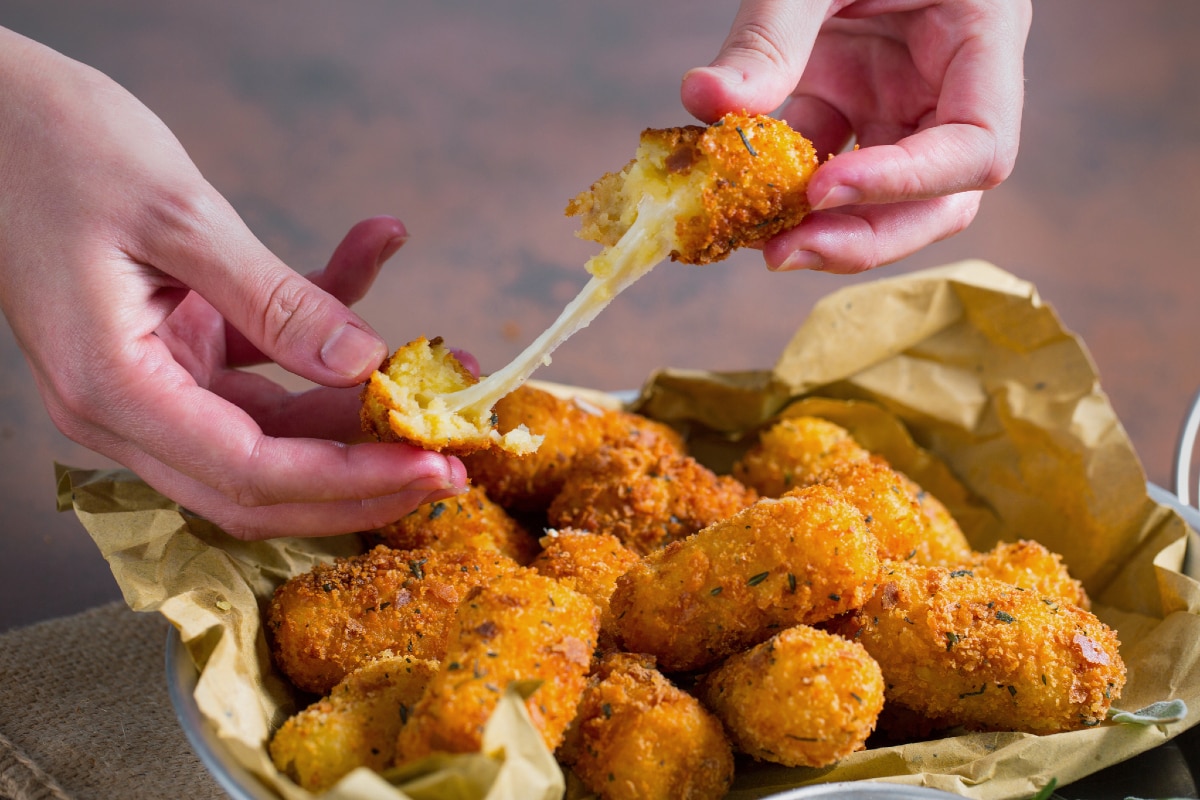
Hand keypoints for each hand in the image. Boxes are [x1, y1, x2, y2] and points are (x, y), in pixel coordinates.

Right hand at [0, 28, 466, 539]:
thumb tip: (361, 362)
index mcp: (114, 389)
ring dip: (357, 407)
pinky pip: (264, 358)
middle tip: (451, 463)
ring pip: (274, 430)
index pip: (249, 473)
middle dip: (363, 477)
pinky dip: (321, 320)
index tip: (431, 466)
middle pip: (264, 482)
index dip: (348, 481)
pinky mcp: (176, 346)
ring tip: (440, 364)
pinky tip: (375, 248)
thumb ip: (274, 299)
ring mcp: (153, 380)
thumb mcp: (179, 216)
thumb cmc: (53, 147)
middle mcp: (129, 406)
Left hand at [682, 0, 1031, 273]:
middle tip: (783, 253)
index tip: (824, 189)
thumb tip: (706, 101)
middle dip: (864, 237)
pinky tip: (738, 199)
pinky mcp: (851, 104)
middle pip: (938, 201)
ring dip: (822, 228)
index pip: (978, 148)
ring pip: (882, 200)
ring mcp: (900, 101)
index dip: (907, 183)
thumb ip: (772, 31)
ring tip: (753, 238)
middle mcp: (950, 85)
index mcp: (982, 38)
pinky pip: (825, 164)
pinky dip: (783, 189)